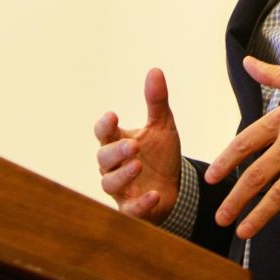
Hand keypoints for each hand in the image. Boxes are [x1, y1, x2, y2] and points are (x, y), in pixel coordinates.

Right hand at [94, 68, 181, 224]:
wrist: (176, 187)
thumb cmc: (161, 155)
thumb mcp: (163, 126)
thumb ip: (156, 101)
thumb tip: (155, 70)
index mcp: (118, 142)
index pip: (103, 133)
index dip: (104, 126)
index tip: (113, 116)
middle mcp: (114, 166)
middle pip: (103, 158)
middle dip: (116, 151)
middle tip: (133, 145)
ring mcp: (122, 188)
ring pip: (110, 183)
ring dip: (123, 175)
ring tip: (138, 166)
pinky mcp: (132, 209)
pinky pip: (129, 209)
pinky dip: (139, 203)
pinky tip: (153, 194)